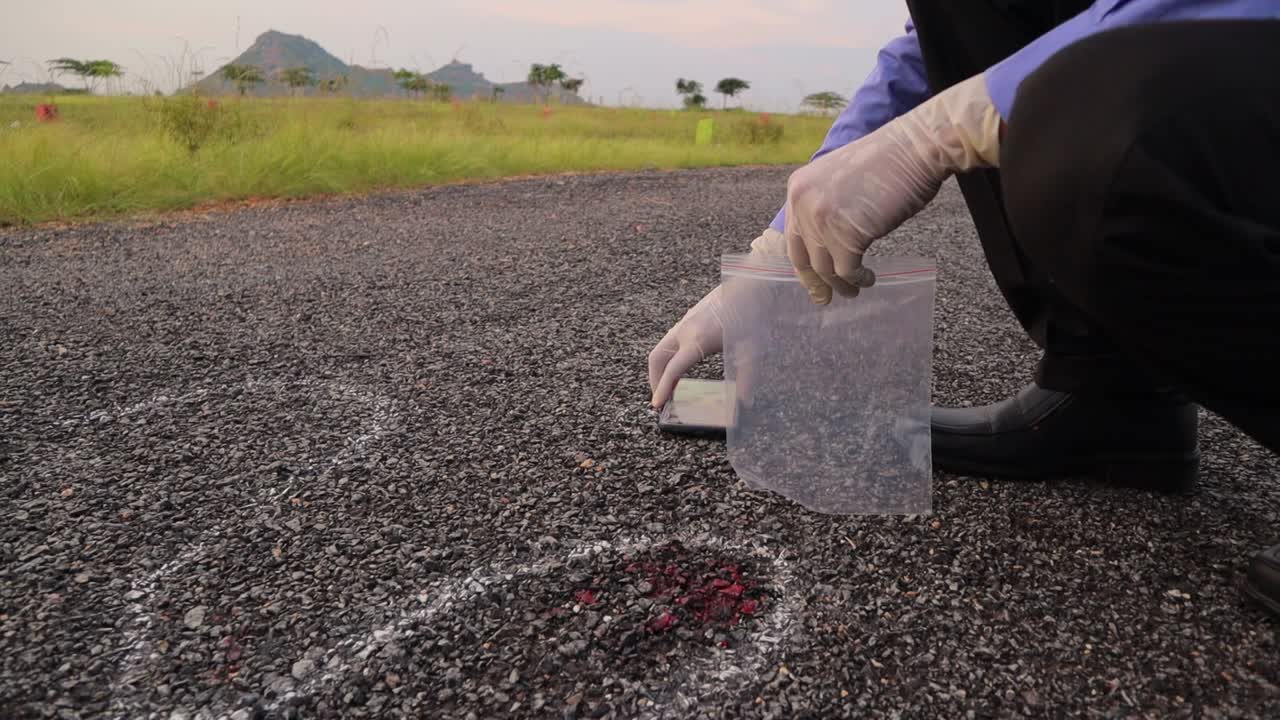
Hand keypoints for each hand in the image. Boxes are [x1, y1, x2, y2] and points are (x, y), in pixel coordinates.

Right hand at [648, 228, 786, 408]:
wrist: (752, 283)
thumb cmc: (752, 314)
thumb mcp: (752, 348)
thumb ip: (746, 376)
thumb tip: (743, 401)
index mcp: (697, 340)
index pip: (672, 370)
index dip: (662, 389)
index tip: (657, 405)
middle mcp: (685, 330)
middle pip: (656, 358)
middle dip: (655, 380)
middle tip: (662, 398)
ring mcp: (684, 322)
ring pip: (661, 348)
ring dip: (661, 368)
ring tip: (671, 386)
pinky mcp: (689, 317)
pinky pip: (670, 340)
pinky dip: (669, 357)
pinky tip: (683, 366)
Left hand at [784, 73, 1003, 303]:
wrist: (916, 148)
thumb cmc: (889, 162)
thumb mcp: (838, 180)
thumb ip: (824, 205)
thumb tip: (825, 239)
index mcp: (798, 187)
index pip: (793, 235)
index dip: (804, 262)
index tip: (811, 279)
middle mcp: (802, 203)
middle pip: (804, 256)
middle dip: (814, 282)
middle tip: (825, 299)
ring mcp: (822, 220)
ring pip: (825, 268)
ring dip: (841, 283)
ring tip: (854, 290)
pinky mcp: (847, 235)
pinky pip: (847, 270)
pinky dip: (858, 279)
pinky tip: (869, 279)